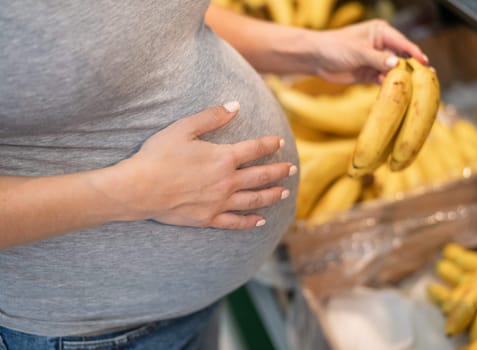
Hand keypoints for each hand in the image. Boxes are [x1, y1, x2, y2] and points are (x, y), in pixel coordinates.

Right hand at [115, 102, 295, 229]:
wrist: (139, 189)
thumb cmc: (158, 156)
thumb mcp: (183, 128)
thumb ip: (212, 117)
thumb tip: (235, 105)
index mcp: (223, 158)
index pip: (254, 149)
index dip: (269, 144)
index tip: (279, 142)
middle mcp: (227, 182)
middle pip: (261, 176)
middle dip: (279, 171)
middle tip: (292, 168)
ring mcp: (219, 203)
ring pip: (254, 200)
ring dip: (271, 195)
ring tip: (285, 193)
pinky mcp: (208, 219)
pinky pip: (235, 222)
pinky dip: (249, 222)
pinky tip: (260, 221)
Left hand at [311, 19, 427, 83]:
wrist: (315, 59)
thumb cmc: (335, 47)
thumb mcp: (358, 52)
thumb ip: (377, 59)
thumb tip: (396, 64)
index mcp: (381, 32)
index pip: (403, 43)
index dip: (414, 54)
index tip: (425, 64)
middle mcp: (381, 46)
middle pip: (401, 58)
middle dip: (410, 69)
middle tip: (425, 80)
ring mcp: (375, 61)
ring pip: (393, 72)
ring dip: (399, 80)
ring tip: (410, 89)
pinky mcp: (368, 75)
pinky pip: (382, 81)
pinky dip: (388, 86)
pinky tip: (394, 92)